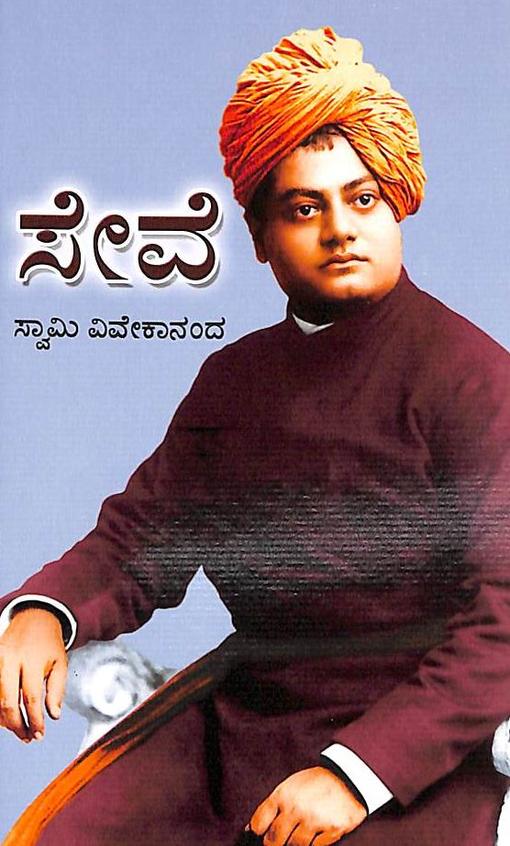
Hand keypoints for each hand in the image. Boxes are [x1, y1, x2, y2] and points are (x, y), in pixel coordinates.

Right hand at [0, 608, 67, 741]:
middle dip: (17, 725)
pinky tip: (6, 717)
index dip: (35, 720)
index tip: (40, 734)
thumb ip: (57, 689)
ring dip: (5, 720)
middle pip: (8, 702)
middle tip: (28, 737)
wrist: (34, 616)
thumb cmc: (49, 643)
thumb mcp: (61, 662)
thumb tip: (53, 716)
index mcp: (31, 660)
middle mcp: (10, 659)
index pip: (31, 698)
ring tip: (19, 730)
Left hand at [247, 766, 367, 844]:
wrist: (348, 776)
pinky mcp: (332, 830)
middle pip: (274, 841)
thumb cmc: (315, 782)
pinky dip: (315, 844)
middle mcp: (297, 808)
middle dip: (274, 844)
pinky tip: (317, 833)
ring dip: (296, 844)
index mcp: (283, 795)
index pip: (259, 823)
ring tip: (301, 833)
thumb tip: (250, 829)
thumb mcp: (290, 786)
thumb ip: (272, 806)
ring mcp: (314, 820)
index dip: (258, 832)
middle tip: (280, 840)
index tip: (263, 833)